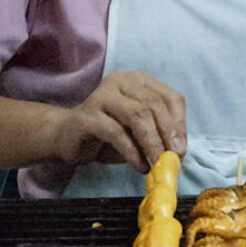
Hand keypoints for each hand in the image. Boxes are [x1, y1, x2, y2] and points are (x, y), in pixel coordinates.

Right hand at [57, 71, 185, 172]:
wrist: (64, 138)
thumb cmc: (106, 135)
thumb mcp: (138, 134)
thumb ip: (157, 136)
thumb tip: (178, 152)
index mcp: (138, 81)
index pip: (170, 97)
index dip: (180, 124)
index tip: (181, 149)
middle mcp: (121, 81)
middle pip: (155, 105)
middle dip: (168, 134)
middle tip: (173, 159)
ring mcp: (102, 95)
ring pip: (138, 115)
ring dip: (152, 143)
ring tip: (156, 164)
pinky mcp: (88, 115)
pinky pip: (116, 131)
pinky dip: (132, 151)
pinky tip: (138, 165)